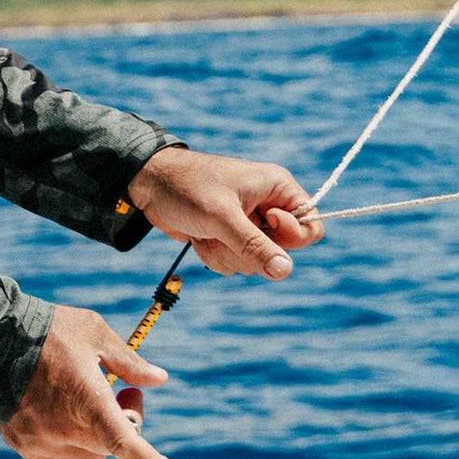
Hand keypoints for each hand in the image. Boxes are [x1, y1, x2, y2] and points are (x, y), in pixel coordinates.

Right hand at [0, 304, 189, 458]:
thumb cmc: (45, 330)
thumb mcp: (93, 331)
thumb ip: (128, 360)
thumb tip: (159, 379)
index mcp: (88, 402)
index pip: (128, 444)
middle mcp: (66, 430)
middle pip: (113, 446)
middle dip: (126, 421)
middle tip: (125, 391)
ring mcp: (43, 443)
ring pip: (89, 458)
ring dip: (98, 437)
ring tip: (86, 402)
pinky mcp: (24, 447)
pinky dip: (73, 456)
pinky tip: (66, 428)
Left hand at [127, 147, 323, 280]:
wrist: (148, 186)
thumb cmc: (186, 189)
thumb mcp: (221, 217)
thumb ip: (254, 245)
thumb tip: (285, 271)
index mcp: (277, 187)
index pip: (311, 226)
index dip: (289, 236)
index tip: (259, 223)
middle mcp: (267, 205)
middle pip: (282, 251)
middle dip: (247, 250)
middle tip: (222, 230)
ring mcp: (248, 223)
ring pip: (257, 262)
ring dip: (227, 254)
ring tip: (206, 231)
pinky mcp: (230, 237)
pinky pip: (236, 263)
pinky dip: (216, 255)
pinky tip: (199, 238)